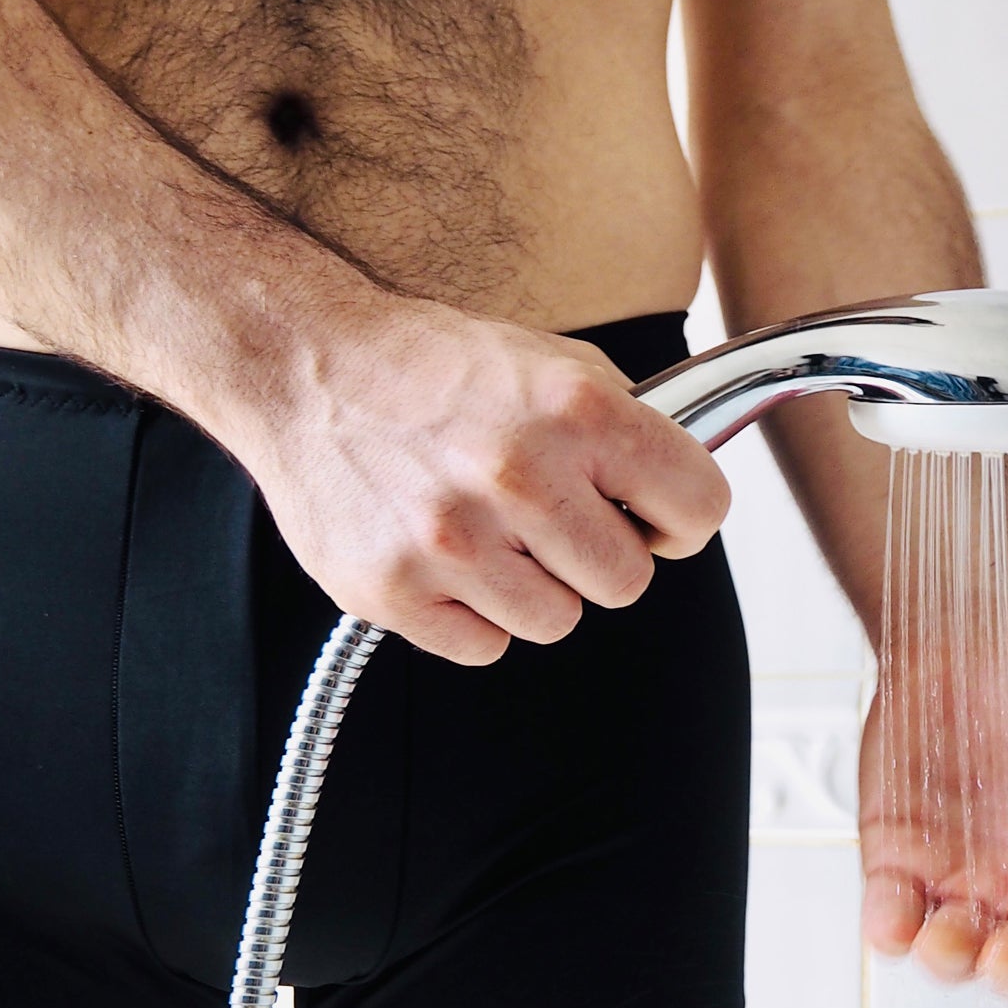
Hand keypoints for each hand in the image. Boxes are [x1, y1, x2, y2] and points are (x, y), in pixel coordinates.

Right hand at [224, 293, 730, 664]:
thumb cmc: (431, 365)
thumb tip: (677, 495)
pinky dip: (471, 613)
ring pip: (555, 621)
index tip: (653, 518)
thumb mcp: (552, 361)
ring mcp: (453, 542)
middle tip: (557, 523)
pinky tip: (445, 558)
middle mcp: (519, 477)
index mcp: (576, 411)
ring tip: (488, 530)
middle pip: (627, 582)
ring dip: (532, 586)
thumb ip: (624, 427)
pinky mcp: (394, 591)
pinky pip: (483, 646)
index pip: (699, 507)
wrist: (308, 367)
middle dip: (601, 556)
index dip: (680, 518)